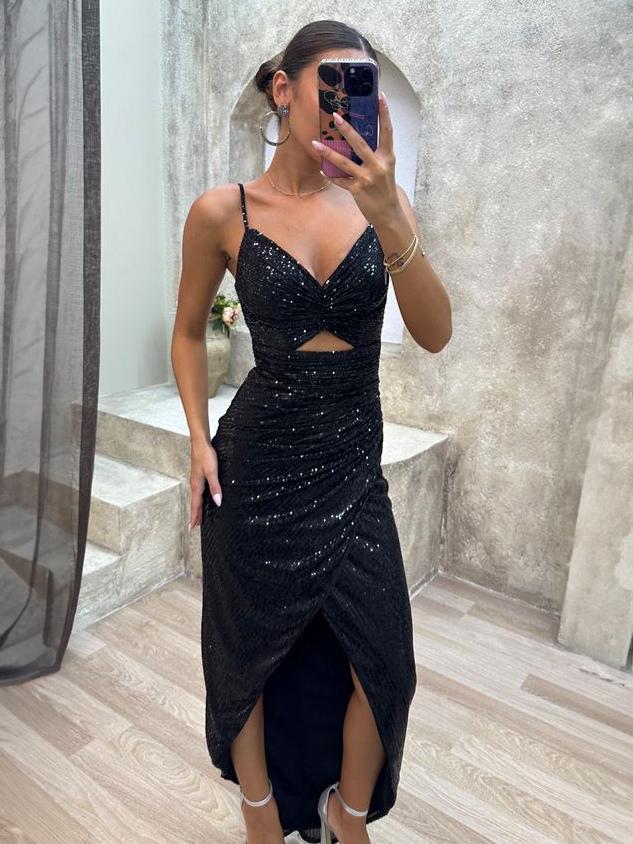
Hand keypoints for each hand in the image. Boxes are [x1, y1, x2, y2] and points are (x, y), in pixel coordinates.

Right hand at [189, 439, 221, 528]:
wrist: (200, 442)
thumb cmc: (205, 455)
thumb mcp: (212, 472)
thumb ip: (215, 487)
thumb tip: (218, 502)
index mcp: (197, 485)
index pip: (196, 505)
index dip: (195, 516)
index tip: (192, 527)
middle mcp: (194, 484)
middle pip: (195, 503)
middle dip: (195, 515)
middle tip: (194, 527)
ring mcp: (196, 479)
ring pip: (196, 497)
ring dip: (196, 507)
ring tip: (198, 516)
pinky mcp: (198, 475)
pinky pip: (198, 491)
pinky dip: (199, 499)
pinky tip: (202, 498)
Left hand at [312, 91, 398, 225]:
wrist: (388, 212)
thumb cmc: (385, 187)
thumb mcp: (385, 167)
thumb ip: (375, 153)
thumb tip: (356, 138)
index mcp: (387, 157)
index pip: (387, 130)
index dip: (385, 113)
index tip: (381, 96)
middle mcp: (378, 166)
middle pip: (360, 143)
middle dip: (347, 129)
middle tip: (336, 115)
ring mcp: (367, 178)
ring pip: (344, 162)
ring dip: (328, 152)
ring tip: (315, 143)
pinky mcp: (357, 190)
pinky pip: (340, 180)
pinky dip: (330, 175)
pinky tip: (322, 169)